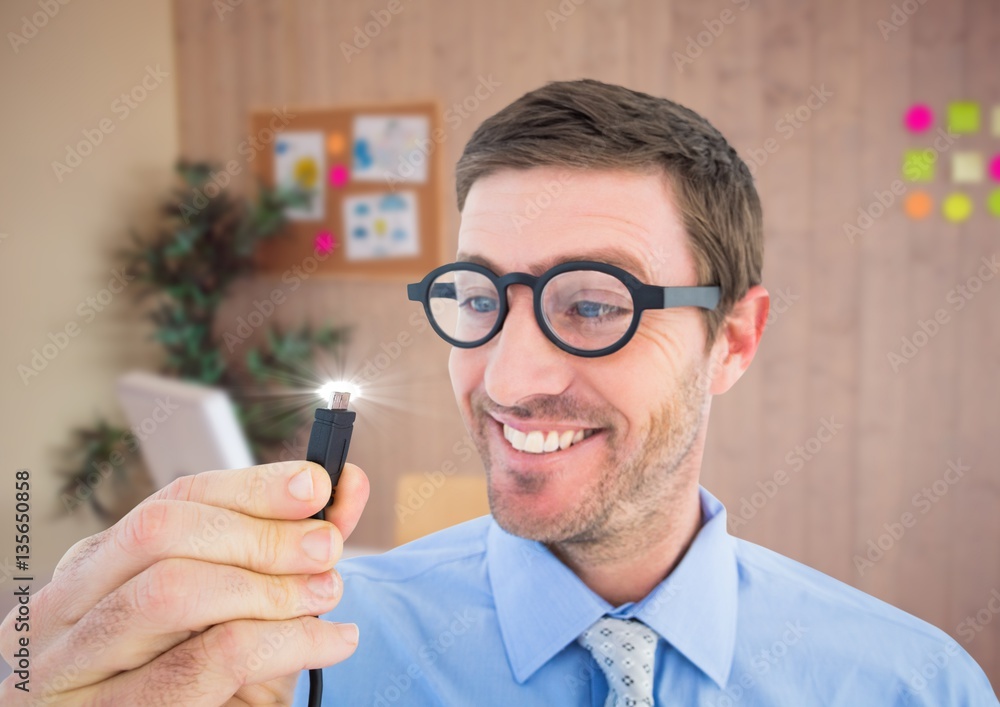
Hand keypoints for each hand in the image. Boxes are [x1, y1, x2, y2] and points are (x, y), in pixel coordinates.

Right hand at [0, 460, 369, 705]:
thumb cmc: (218, 680)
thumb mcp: (252, 608)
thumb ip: (293, 547)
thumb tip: (348, 481)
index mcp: (94, 571)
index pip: (171, 503)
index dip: (251, 486)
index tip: (317, 482)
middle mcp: (66, 612)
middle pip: (161, 534)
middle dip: (259, 533)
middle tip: (327, 548)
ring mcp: (73, 670)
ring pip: (170, 593)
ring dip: (268, 587)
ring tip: (327, 594)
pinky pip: (204, 664)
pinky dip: (285, 642)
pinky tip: (333, 642)